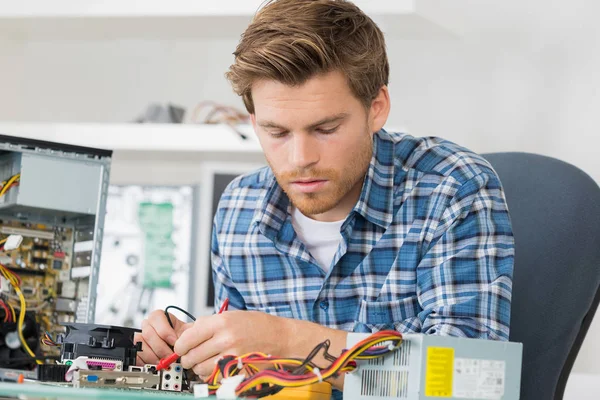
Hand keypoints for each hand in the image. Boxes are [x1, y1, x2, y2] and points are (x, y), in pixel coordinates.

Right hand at [135, 310, 192, 365]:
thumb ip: (188, 332)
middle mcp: (150, 326)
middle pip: (147, 333)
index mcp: (161, 318)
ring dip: (153, 356)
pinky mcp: (138, 352)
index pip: (156, 316)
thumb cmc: (186, 339)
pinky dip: (145, 362)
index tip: (175, 341)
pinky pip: (136, 356)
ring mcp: (142, 339)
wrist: (184, 349)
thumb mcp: (190, 332)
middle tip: (170, 356)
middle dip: (161, 347)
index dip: (164, 330)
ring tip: (164, 362)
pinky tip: (155, 364)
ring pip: (140, 344)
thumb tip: (185, 339)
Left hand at [173, 310, 290, 378]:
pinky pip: (213, 377)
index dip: (180, 345)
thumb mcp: (230, 316)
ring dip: (199, 367)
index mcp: (221, 322)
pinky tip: (217, 366)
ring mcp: (232, 356)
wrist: (280, 336)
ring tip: (207, 360)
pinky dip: (211, 374)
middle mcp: (225, 339)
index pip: (187, 338)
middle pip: (191, 356)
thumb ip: (207, 324)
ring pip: (200, 369)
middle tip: (192, 355)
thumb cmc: (255, 325)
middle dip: (188, 357)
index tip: (181, 347)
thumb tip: (185, 335)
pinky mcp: (238, 370)